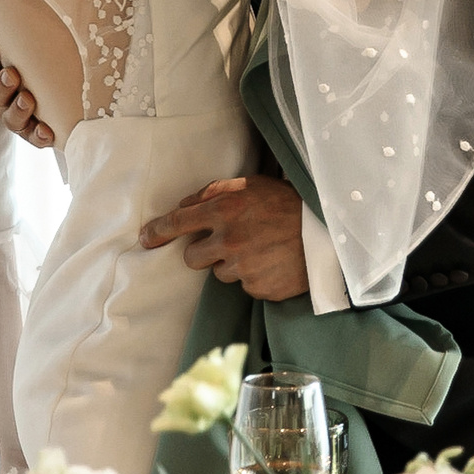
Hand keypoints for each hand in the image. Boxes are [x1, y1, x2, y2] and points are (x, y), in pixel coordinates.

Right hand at [0, 16, 54, 146]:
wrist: (46, 100)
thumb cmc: (24, 66)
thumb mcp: (10, 48)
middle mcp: (0, 98)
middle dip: (2, 84)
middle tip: (11, 74)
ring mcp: (16, 117)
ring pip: (12, 117)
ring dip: (18, 109)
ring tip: (27, 99)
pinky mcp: (33, 133)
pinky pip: (34, 137)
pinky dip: (39, 135)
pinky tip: (47, 132)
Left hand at [139, 176, 308, 300]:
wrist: (328, 232)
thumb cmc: (287, 203)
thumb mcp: (251, 185)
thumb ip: (214, 192)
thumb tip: (185, 205)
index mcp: (224, 211)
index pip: (177, 223)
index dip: (158, 232)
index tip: (145, 239)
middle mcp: (229, 241)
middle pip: (192, 258)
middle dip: (204, 251)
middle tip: (228, 241)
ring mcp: (243, 268)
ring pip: (220, 273)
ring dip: (233, 263)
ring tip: (260, 249)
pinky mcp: (258, 289)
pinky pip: (245, 286)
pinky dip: (254, 276)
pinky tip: (272, 262)